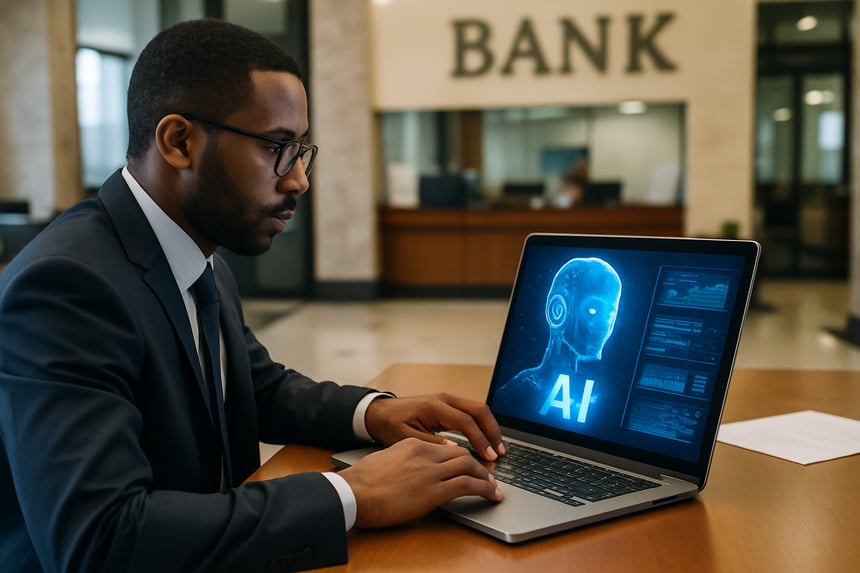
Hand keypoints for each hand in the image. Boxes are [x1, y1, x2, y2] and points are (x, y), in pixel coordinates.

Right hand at [338, 437, 503, 528]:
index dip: (463, 456)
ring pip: (470, 466)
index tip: (471, 464)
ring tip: (495, 487)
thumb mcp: (387, 461)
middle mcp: (425, 453)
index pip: (447, 447)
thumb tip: (415, 472)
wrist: (352, 493)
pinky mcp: (434, 491)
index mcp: (413, 444)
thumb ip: (406, 462)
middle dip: (480, 463)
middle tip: (489, 474)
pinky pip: (468, 485)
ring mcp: (430, 471)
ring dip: (487, 477)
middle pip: (462, 453)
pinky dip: (485, 489)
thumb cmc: (363, 482)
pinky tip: (492, 495)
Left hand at [364, 393, 505, 460]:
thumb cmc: (390, 425)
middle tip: (500, 452)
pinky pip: (471, 412)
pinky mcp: (447, 405)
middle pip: (479, 410)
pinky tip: (486, 440)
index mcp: (434, 407)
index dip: (480, 441)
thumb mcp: (407, 439)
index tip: (489, 457)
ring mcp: (447, 400)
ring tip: (497, 449)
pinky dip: (482, 426)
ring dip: (490, 428)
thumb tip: (457, 452)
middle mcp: (444, 399)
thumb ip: (432, 445)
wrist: (379, 412)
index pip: (466, 422)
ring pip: (478, 409)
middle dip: (492, 431)